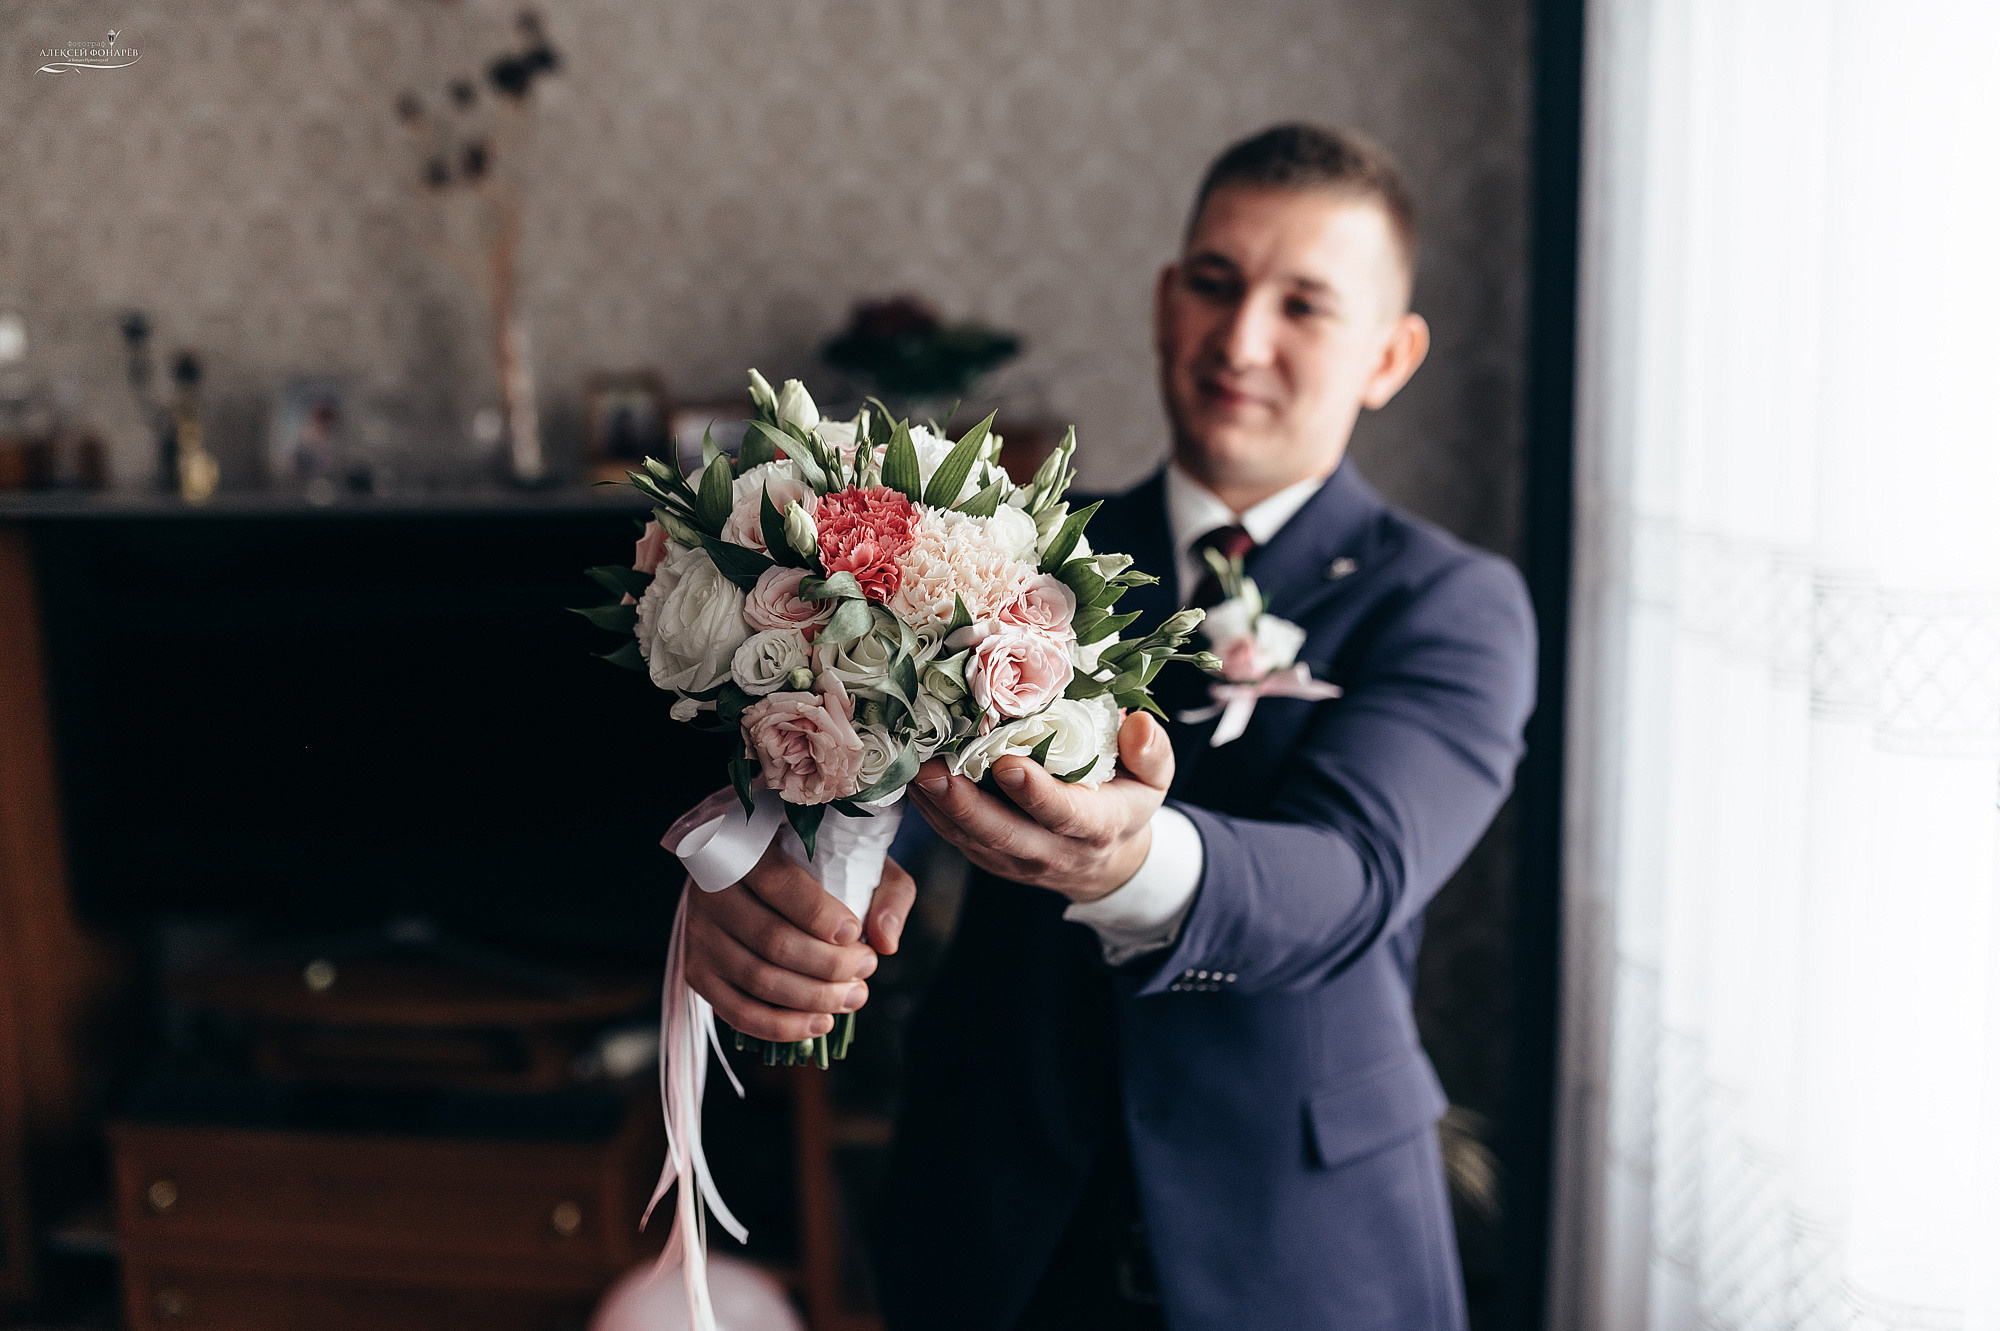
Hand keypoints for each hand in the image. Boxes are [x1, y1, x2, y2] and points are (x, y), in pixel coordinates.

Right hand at [683, 840, 916, 1042]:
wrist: (757, 875)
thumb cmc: (818, 867)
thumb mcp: (858, 860)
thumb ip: (885, 891)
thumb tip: (886, 940)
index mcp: (745, 849)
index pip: (778, 883)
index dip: (819, 915)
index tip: (854, 934)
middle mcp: (712, 891)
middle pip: (772, 940)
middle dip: (829, 965)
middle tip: (866, 969)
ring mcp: (700, 934)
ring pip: (758, 979)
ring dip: (813, 998)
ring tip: (853, 997)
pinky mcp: (697, 972)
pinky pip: (737, 1012)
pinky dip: (781, 1026)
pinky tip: (819, 1024)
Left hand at [909, 710, 1173, 903]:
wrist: (1105, 859)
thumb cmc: (1125, 801)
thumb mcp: (1153, 778)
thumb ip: (1150, 752)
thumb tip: (1137, 722)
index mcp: (1097, 827)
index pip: (1065, 814)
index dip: (1036, 793)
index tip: (1007, 764)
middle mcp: (1053, 851)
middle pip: (1005, 835)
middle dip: (967, 806)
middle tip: (934, 774)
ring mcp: (1016, 860)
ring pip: (972, 840)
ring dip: (938, 809)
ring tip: (911, 772)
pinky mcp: (989, 858)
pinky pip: (956, 839)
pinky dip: (931, 813)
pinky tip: (910, 781)